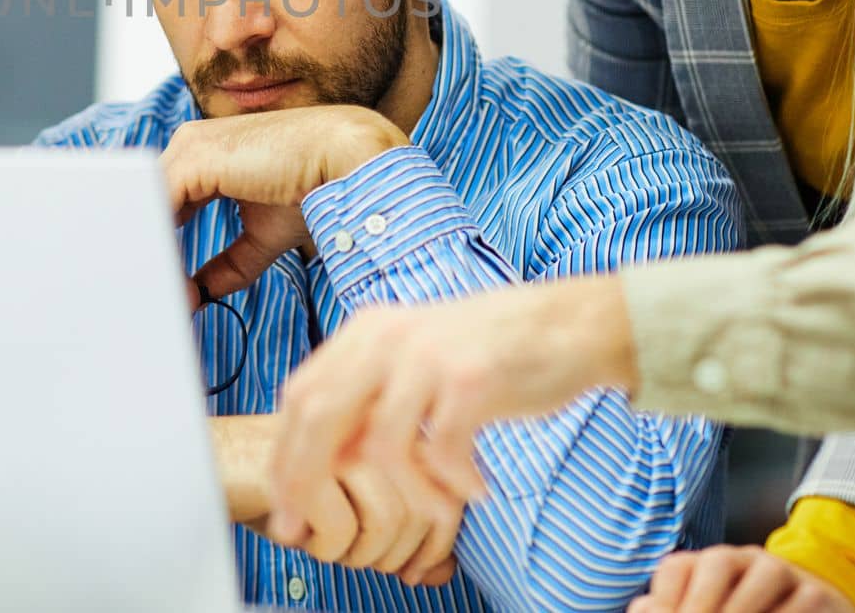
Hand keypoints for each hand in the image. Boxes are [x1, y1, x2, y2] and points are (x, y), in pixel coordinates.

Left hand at [165, 106, 407, 302]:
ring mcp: (191, 147)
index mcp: (206, 152)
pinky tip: (164, 273)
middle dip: (150, 248)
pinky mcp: (195, 159)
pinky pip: (159, 204)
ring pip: (149, 203)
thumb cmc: (314, 188)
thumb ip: (231, 263)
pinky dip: (158, 240)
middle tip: (149, 294)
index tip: (163, 281)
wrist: (346, 159)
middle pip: (150, 202)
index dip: (163, 243)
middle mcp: (192, 143)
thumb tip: (203, 291)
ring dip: (150, 248)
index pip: (166, 201)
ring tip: (156, 289)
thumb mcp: (262, 235)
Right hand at [212, 416, 458, 586]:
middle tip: (359, 556)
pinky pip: (343, 529)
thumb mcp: (352, 513)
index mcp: (391, 426)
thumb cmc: (286, 486)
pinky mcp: (307, 464)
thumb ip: (402, 533)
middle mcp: (373, 424)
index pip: (449, 489)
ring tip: (331, 544)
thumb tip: (443, 571)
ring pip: (391, 520)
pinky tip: (301, 533)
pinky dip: (323, 549)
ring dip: (363, 555)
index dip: (438, 542)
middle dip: (399, 555)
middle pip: (428, 509)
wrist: (222, 462)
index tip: (414, 567)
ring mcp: (340, 439)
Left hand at [267, 276, 635, 541]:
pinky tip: (475, 492)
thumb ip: (370, 396)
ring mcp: (428, 355)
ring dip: (402, 496)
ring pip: (381, 445)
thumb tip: (321, 459)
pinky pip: (442, 451)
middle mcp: (388, 336)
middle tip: (314, 531)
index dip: (285, 454)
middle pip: (321, 416)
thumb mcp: (414, 360)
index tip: (285, 504)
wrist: (569, 322)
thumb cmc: (489, 351)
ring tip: (432, 514)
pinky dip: (453, 484)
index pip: (300, 393)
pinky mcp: (471, 377)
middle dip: (308, 481)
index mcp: (367, 330)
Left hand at [626, 547, 854, 612]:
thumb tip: (645, 609)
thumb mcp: (709, 610)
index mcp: (709, 567)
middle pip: (718, 563)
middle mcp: (744, 561)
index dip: (666, 597)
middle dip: (704, 601)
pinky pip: (806, 600)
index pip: (678, 568)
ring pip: (767, 574)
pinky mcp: (819, 593)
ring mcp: (784, 572)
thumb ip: (672, 609)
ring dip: (746, 606)